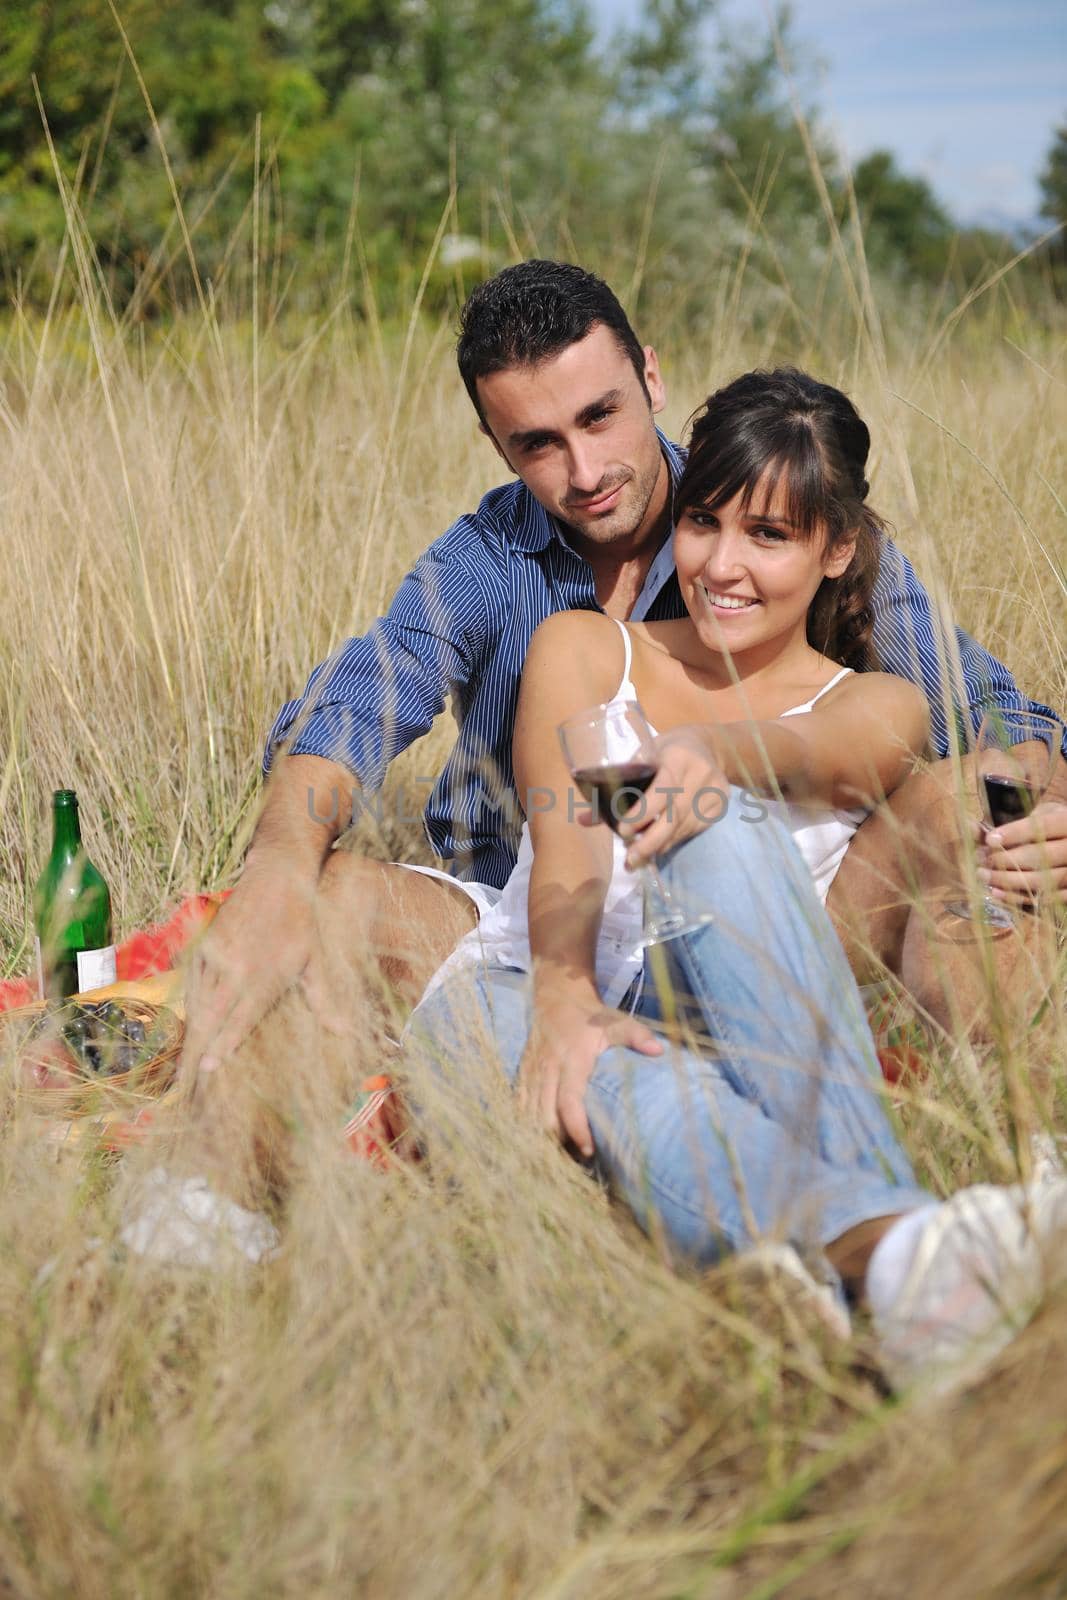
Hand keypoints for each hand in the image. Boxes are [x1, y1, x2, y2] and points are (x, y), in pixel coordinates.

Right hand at [180, 864, 316, 1090]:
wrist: (276, 878)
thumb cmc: (301, 922)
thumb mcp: (315, 960)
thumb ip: (323, 999)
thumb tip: (344, 1031)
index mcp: (263, 974)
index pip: (239, 1017)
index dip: (223, 1044)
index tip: (209, 1068)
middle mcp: (235, 967)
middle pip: (209, 1017)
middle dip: (195, 1051)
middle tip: (183, 1082)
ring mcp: (216, 956)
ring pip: (197, 1003)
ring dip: (190, 1034)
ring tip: (184, 1065)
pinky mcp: (204, 946)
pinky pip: (193, 984)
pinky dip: (191, 1008)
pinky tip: (191, 1027)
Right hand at [518, 984, 662, 1156]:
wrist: (555, 996)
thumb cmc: (590, 1015)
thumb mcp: (615, 1021)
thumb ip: (635, 1035)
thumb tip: (658, 1050)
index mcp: (571, 1060)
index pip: (569, 1101)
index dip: (576, 1129)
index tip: (589, 1150)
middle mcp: (547, 1069)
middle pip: (544, 1117)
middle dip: (558, 1143)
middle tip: (577, 1161)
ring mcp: (531, 1073)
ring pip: (528, 1116)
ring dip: (542, 1138)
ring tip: (562, 1157)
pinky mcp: (522, 1075)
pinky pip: (519, 1107)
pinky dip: (527, 1126)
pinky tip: (541, 1140)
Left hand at [611, 726, 729, 868]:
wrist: (709, 747)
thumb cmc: (666, 751)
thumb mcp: (643, 756)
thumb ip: (617, 786)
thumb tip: (583, 819)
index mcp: (677, 756)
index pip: (662, 787)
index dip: (643, 811)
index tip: (623, 831)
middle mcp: (700, 774)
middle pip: (674, 815)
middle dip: (649, 841)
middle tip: (630, 859)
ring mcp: (714, 792)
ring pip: (682, 828)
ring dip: (658, 846)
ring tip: (636, 859)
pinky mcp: (719, 807)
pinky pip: (691, 831)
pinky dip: (671, 842)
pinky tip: (657, 849)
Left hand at [974, 799, 1066, 905]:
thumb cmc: (1052, 827)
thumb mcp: (1040, 815)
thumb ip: (1012, 822)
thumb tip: (972, 829)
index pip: (1043, 826)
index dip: (1016, 833)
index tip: (990, 839)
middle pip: (1042, 856)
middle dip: (1008, 859)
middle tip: (982, 860)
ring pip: (1043, 880)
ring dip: (1009, 880)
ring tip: (984, 876)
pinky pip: (1045, 899)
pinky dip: (1019, 897)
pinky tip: (997, 892)